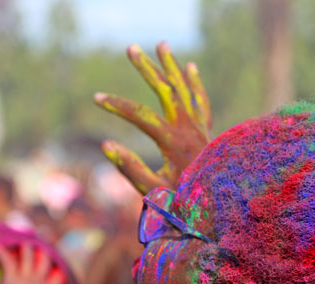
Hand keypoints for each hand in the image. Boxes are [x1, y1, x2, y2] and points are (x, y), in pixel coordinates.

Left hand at [0, 243, 65, 283]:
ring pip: (27, 255)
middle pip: (44, 259)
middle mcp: (40, 279)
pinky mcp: (13, 276)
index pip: (59, 276)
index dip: (58, 271)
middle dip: (41, 253)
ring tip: (22, 245)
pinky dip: (2, 253)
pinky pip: (7, 261)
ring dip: (24, 249)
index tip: (57, 269)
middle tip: (38, 249)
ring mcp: (27, 275)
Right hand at [94, 42, 211, 193]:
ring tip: (161, 45)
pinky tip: (190, 67)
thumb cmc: (181, 202)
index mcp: (173, 142)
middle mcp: (188, 130)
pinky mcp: (206, 132)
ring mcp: (199, 129)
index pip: (140, 115)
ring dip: (172, 67)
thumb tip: (106, 145)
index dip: (117, 106)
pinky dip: (195, 84)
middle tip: (131, 48)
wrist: (217, 207)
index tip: (97, 99)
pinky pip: (201, 102)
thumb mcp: (152, 191)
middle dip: (147, 69)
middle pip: (165, 91)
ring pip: (185, 90)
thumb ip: (130, 169)